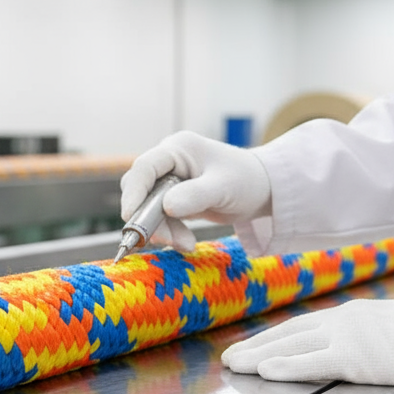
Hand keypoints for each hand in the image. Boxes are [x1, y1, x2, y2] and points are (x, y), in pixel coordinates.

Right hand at [119, 131, 271, 251]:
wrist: (263, 191)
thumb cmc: (247, 181)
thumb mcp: (224, 188)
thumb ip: (195, 195)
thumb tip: (167, 207)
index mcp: (178, 149)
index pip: (145, 168)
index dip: (134, 192)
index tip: (130, 217)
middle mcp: (169, 162)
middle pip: (141, 189)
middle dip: (148, 217)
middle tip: (163, 240)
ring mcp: (170, 180)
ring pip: (148, 207)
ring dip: (162, 229)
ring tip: (185, 244)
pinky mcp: (173, 198)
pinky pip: (160, 217)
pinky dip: (170, 232)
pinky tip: (186, 242)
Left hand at [221, 297, 393, 393]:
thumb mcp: (393, 323)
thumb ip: (373, 329)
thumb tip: (375, 332)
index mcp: (350, 315)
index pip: (301, 325)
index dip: (273, 336)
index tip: (252, 344)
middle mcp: (341, 322)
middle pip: (288, 333)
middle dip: (256, 345)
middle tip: (230, 356)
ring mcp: (345, 338)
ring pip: (290, 345)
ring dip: (258, 356)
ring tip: (234, 365)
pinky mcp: (353, 357)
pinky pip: (311, 362)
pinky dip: (283, 365)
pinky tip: (263, 370)